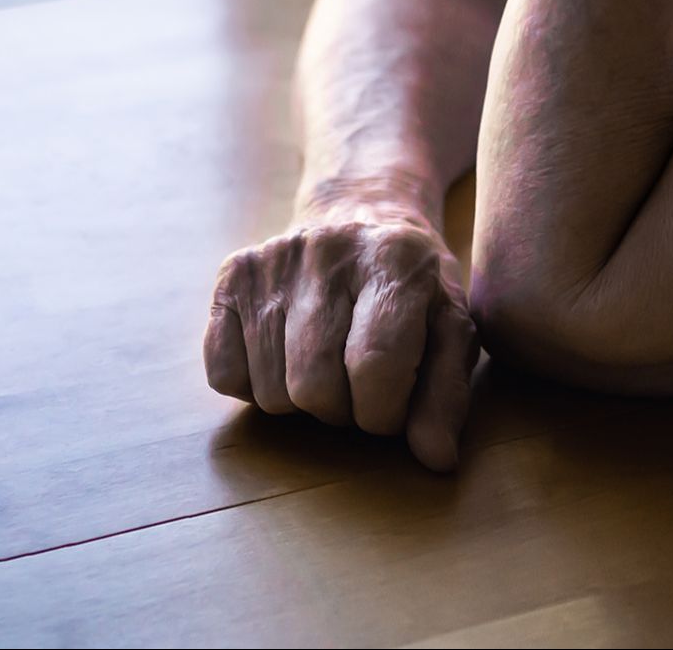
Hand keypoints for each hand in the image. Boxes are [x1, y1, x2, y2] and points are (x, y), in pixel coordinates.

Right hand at [203, 199, 478, 470]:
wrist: (363, 214)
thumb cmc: (413, 288)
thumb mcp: (449, 331)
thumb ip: (447, 395)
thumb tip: (437, 459)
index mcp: (396, 259)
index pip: (375, 367)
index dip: (385, 413)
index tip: (393, 406)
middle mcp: (330, 249)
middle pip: (315, 385)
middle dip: (342, 409)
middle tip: (359, 385)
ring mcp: (275, 258)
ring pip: (269, 389)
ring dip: (300, 402)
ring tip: (327, 366)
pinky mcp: (234, 274)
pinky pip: (223, 374)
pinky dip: (252, 386)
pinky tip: (285, 354)